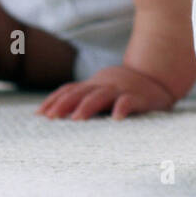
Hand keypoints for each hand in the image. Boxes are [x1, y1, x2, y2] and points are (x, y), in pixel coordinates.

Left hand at [36, 65, 174, 120]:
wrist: (156, 77)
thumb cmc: (121, 90)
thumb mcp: (99, 91)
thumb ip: (79, 99)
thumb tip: (46, 115)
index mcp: (93, 86)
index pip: (69, 90)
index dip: (54, 100)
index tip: (39, 115)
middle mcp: (104, 86)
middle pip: (81, 92)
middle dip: (64, 104)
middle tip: (51, 118)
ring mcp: (121, 90)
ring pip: (101, 96)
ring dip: (88, 106)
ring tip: (76, 119)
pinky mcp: (138, 98)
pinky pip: (129, 101)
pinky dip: (123, 108)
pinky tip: (117, 118)